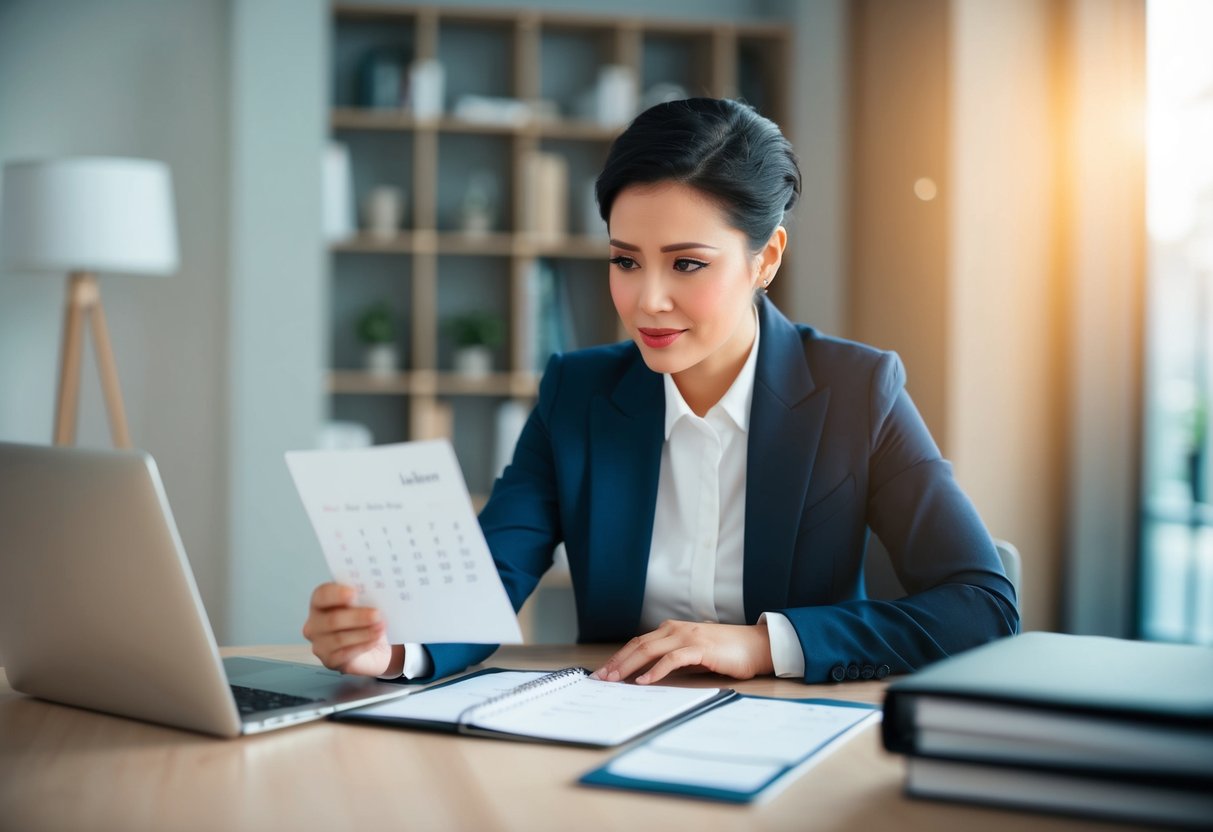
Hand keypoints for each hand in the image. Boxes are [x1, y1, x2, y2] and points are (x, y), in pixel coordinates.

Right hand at [302, 583, 402, 676]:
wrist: (372, 647)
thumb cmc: (364, 620)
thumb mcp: (365, 604)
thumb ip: (364, 597)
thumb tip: (375, 592)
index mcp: (320, 603)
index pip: (321, 595)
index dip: (336, 594)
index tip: (354, 593)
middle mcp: (315, 624)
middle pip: (332, 619)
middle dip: (356, 616)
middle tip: (377, 614)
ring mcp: (320, 644)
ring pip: (339, 638)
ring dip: (364, 632)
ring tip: (381, 627)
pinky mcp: (330, 661)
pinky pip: (345, 654)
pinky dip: (363, 646)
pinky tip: (375, 640)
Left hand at [590, 620, 773, 684]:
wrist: (756, 646)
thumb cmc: (726, 652)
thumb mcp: (693, 653)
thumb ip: (672, 659)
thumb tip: (647, 675)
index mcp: (672, 630)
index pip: (638, 643)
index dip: (618, 657)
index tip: (602, 672)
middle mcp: (676, 630)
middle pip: (638, 645)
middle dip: (616, 662)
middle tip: (600, 678)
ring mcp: (688, 637)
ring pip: (649, 650)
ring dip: (628, 666)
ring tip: (614, 680)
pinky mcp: (701, 648)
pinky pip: (673, 659)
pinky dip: (656, 670)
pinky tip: (644, 681)